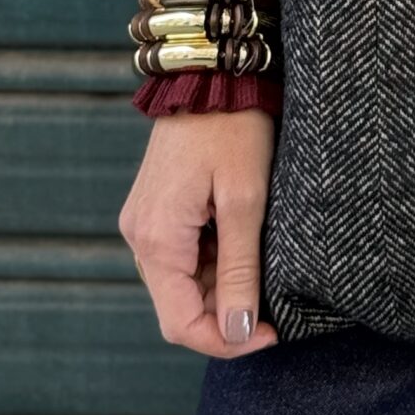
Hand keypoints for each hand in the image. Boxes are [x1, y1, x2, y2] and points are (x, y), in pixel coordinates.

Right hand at [119, 108, 280, 357]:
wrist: (212, 73)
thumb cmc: (233, 129)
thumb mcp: (246, 200)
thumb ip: (240, 270)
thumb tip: (239, 331)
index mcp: (156, 239)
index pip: (180, 324)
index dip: (225, 341)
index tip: (270, 334)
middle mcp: (140, 236)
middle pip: (179, 307)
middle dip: (226, 314)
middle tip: (275, 304)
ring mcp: (146, 222)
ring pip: (182, 283)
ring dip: (222, 287)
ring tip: (263, 263)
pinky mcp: (158, 210)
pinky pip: (182, 256)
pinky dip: (213, 262)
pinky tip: (244, 241)